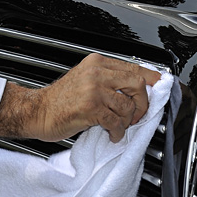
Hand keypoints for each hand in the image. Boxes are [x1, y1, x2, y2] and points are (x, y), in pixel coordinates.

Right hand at [0, 53, 160, 143]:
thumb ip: (107, 80)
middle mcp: (97, 72)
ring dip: (127, 120)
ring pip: (128, 105)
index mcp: (97, 62)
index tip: (160, 87)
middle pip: (137, 84)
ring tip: (119, 126)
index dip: (151, 79)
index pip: (134, 67)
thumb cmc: (59, 99)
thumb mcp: (84, 79)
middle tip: (136, 115)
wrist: (36, 111)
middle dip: (142, 103)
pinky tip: (111, 134)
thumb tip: (135, 89)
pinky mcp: (90, 107)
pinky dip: (117, 131)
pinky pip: (116, 121)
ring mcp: (93, 89)